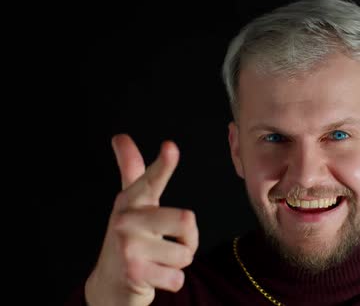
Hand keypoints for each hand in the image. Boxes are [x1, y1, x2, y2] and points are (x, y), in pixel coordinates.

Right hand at [85, 134, 198, 305]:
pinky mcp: (134, 272)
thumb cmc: (129, 238)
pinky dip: (172, 281)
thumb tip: (120, 137)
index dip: (163, 164)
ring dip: (178, 263)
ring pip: (185, 253)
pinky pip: (178, 277)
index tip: (170, 147)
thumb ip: (131, 169)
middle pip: (186, 219)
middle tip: (169, 243)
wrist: (109, 284)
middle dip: (188, 238)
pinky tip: (153, 277)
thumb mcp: (131, 203)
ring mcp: (128, 246)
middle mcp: (126, 220)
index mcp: (131, 200)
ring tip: (157, 261)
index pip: (150, 179)